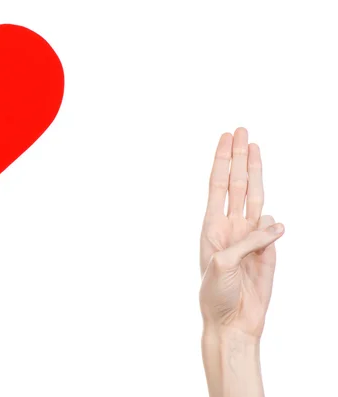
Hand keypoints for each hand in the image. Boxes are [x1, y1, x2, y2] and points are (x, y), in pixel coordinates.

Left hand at [199, 128, 283, 338]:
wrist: (232, 322)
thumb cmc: (216, 294)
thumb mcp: (222, 265)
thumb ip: (247, 242)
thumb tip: (275, 223)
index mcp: (212, 226)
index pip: (218, 185)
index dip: (222, 160)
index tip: (225, 138)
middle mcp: (230, 226)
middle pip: (236, 183)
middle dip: (238, 156)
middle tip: (241, 130)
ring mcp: (250, 236)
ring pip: (255, 197)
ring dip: (255, 172)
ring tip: (254, 147)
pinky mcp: (268, 251)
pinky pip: (273, 230)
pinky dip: (273, 226)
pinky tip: (272, 225)